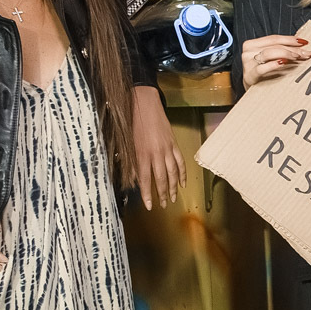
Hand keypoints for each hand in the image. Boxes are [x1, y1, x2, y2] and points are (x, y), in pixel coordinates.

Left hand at [132, 83, 183, 209]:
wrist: (144, 104)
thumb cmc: (133, 122)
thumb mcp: (127, 143)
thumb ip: (130, 162)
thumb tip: (132, 178)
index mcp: (142, 154)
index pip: (145, 179)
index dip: (147, 194)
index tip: (149, 205)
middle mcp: (156, 153)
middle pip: (161, 178)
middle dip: (162, 193)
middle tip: (163, 204)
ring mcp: (167, 149)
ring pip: (172, 172)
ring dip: (173, 187)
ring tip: (173, 198)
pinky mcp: (173, 143)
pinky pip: (180, 161)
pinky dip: (182, 173)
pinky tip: (182, 183)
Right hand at [237, 34, 310, 90]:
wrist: (250, 90)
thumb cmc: (262, 72)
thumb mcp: (267, 59)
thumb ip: (279, 50)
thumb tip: (301, 46)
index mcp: (252, 44)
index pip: (274, 38)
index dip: (290, 39)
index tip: (304, 42)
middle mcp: (248, 52)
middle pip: (274, 46)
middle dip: (293, 49)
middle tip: (306, 53)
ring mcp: (248, 63)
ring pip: (269, 53)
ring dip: (286, 54)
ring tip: (298, 57)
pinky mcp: (250, 75)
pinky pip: (262, 68)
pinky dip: (273, 64)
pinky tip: (283, 63)